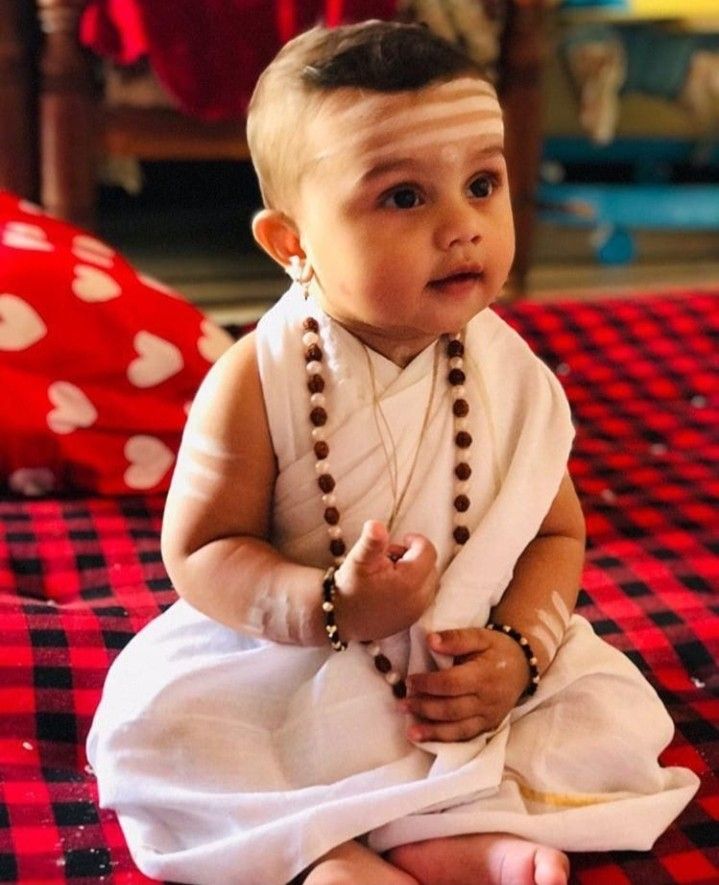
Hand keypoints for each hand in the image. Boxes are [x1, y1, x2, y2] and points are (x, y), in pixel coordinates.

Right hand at [335, 520, 437, 640]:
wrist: (339, 620)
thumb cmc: (349, 588)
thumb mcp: (358, 560)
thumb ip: (372, 542)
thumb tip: (376, 525)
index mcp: (409, 582)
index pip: (428, 551)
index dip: (414, 541)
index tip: (398, 541)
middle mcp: (419, 599)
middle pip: (430, 565)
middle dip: (413, 556)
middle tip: (389, 558)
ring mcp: (417, 612)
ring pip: (429, 581)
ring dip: (415, 572)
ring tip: (389, 573)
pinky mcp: (413, 620)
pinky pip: (424, 596)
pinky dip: (414, 587)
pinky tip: (392, 587)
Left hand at [402, 628, 529, 741]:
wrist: (523, 667)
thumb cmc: (497, 649)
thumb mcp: (480, 636)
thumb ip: (455, 638)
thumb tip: (430, 640)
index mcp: (484, 675)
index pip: (451, 683)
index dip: (428, 684)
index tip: (410, 680)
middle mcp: (487, 700)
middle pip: (452, 709)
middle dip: (424, 708)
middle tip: (402, 704)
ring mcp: (489, 717)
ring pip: (458, 729)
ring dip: (431, 731)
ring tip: (410, 731)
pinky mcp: (488, 727)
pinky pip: (465, 737)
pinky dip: (445, 740)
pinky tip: (427, 740)